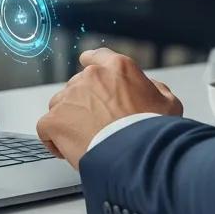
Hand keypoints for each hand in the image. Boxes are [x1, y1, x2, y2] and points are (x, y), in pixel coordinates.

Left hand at [36, 48, 182, 168]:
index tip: (88, 72)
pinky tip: (67, 150)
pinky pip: (46, 127)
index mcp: (118, 67)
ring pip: (60, 104)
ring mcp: (70, 97)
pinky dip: (53, 139)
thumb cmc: (153, 133)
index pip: (97, 56)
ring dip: (69, 119)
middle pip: (78, 85)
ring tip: (84, 140)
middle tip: (97, 126)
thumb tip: (149, 88)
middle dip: (84, 104)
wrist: (137, 157)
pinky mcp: (55, 119)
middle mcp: (91, 76)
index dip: (92, 65)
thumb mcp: (168, 103)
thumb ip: (155, 89)